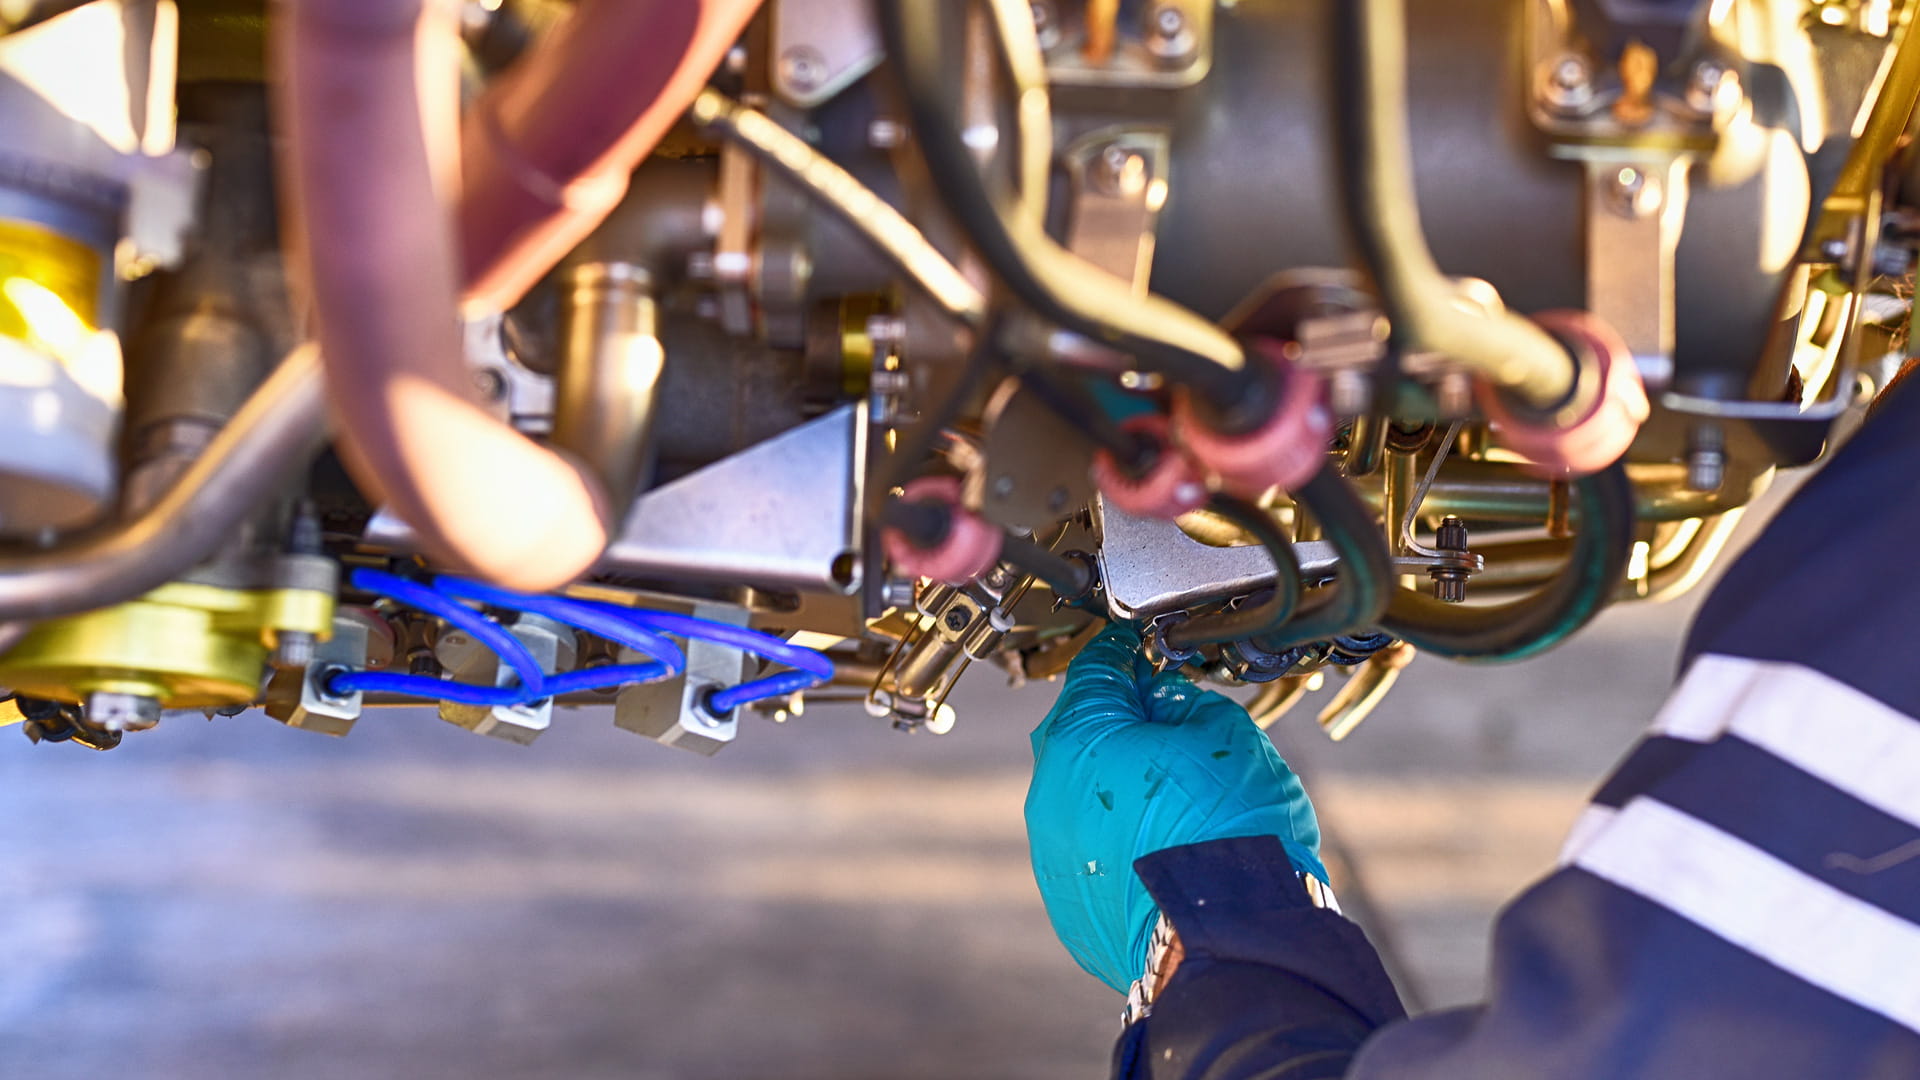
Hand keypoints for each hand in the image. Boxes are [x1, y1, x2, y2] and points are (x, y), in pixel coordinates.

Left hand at [1025, 623, 1327, 992]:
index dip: (1126, 655)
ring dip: (1119, 791)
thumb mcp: (1224, 734)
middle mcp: (1049, 792)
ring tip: (1179, 801)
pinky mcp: (1067, 904)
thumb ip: (1181, 704)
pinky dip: (1119, 845)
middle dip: (1122, 726)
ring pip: (1082, 800)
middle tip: (1172, 728)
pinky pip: (1091, 854)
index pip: (1095, 670)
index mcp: (1078, 737)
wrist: (1229, 936)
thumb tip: (1162, 702)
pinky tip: (1165, 850)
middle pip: (1081, 736)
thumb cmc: (1230, 828)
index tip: (1142, 653)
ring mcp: (1052, 853)